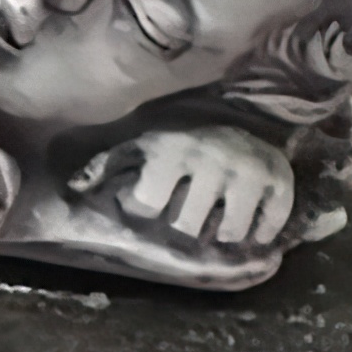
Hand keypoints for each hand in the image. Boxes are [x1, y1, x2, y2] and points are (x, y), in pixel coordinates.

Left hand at [68, 127, 294, 248]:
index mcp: (169, 150)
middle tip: (188, 216)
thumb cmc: (175, 143)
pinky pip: (270, 224)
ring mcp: (247, 170)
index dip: (145, 209)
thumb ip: (101, 167)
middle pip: (188, 226)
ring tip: (215, 221)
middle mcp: (210, 159)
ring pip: (230, 232)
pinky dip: (260, 232)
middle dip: (185, 226)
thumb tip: (71, 189)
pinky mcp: (279, 180)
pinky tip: (247, 225)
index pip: (147, 205)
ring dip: (221, 233)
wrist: (236, 118)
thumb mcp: (135, 148)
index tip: (151, 201)